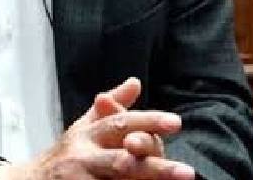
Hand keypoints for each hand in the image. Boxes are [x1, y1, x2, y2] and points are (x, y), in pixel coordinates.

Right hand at [0, 78, 193, 179]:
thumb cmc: (65, 155)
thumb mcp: (83, 127)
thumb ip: (111, 107)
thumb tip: (135, 82)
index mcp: (88, 134)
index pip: (120, 124)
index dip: (148, 121)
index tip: (176, 123)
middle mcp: (83, 156)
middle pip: (122, 161)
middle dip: (154, 166)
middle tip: (187, 172)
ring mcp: (78, 178)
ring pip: (114, 179)